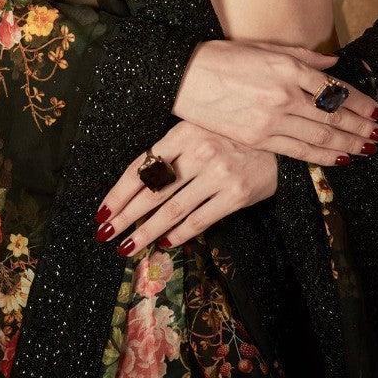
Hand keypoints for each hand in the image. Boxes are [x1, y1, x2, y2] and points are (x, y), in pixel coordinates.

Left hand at [93, 119, 277, 258]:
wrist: (274, 139)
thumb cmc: (226, 135)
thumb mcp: (195, 131)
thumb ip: (170, 152)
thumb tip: (135, 186)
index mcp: (182, 132)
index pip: (142, 167)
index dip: (119, 192)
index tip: (103, 212)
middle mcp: (199, 151)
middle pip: (152, 191)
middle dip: (125, 216)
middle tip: (106, 234)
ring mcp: (218, 173)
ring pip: (172, 210)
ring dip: (146, 232)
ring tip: (128, 246)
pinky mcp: (236, 193)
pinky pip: (200, 220)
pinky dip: (179, 234)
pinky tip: (164, 243)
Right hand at [171, 38, 377, 160]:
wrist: (184, 76)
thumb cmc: (222, 56)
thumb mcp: (265, 47)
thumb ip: (303, 56)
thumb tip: (333, 63)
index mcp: (288, 67)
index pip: (335, 88)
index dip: (360, 102)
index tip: (377, 110)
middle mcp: (285, 94)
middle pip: (334, 115)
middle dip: (361, 126)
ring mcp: (272, 119)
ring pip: (321, 136)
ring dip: (348, 143)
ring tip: (367, 148)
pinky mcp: (258, 138)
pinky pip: (298, 151)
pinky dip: (323, 157)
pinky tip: (339, 159)